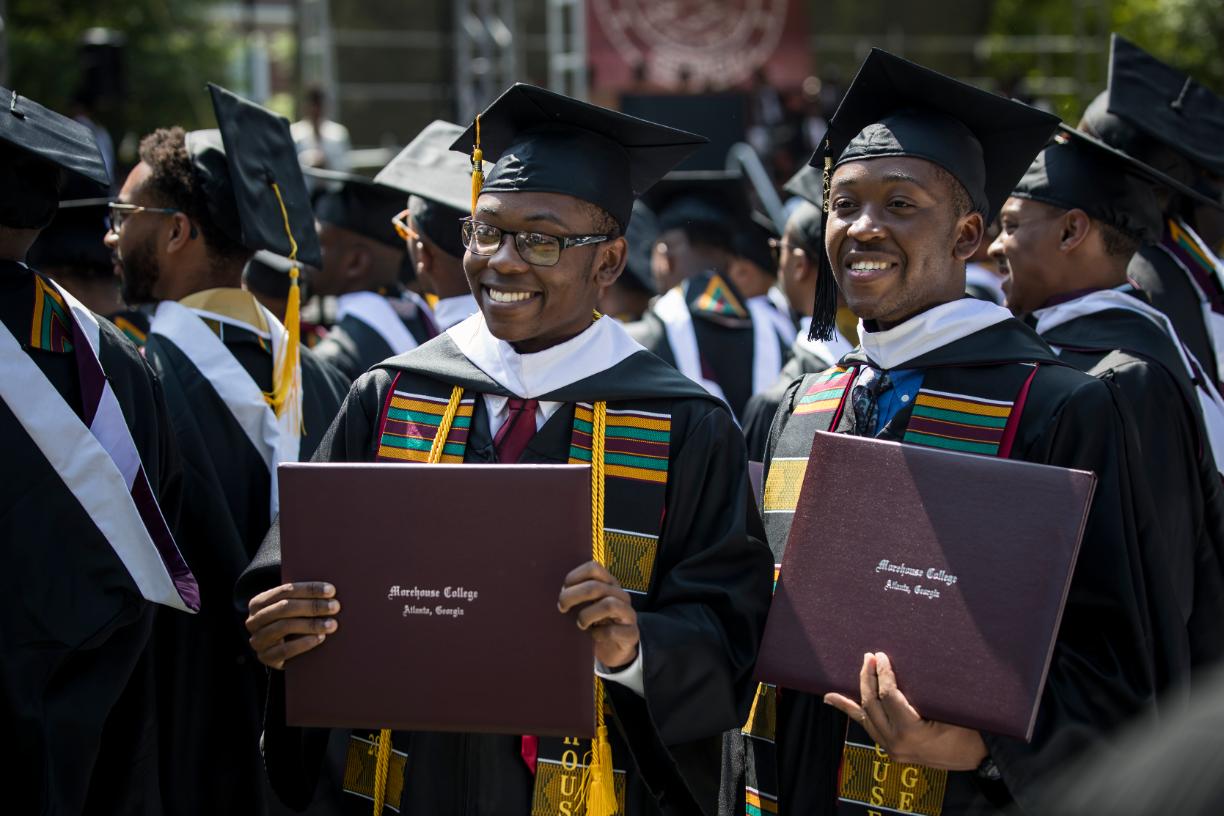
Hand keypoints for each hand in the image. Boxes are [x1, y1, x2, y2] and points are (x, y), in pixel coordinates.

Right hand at [246, 582, 339, 669]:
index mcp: (258, 602)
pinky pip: (284, 650)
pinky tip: (320, 638)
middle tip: (335, 607)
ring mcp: (258, 640)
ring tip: (331, 624)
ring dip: (311, 624)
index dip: (309, 589)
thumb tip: (330, 590)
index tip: (331, 591)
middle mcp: (254, 620)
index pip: (286, 591)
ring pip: (284, 627)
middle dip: (312, 606)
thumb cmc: (292, 621)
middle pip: (285, 608)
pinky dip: (304, 643)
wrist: (280, 651)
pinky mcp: (265, 658)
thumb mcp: (292, 607)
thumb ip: (303, 598)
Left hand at [557, 561, 638, 669]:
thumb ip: (575, 595)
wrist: (613, 649)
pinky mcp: (631, 633)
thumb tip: (560, 592)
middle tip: (562, 607)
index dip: (574, 577)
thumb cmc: (594, 623)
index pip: (593, 569)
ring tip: (579, 624)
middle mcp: (620, 595)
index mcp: (608, 584)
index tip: (562, 590)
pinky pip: (612, 631)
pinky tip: (594, 636)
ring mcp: (628, 613)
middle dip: (573, 596)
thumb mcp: (585, 605)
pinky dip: (598, 634)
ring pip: (608, 605)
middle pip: (596, 586)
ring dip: (587, 615)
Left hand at [824, 652, 987, 770]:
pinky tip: (831, 699)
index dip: (883, 674)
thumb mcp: (952, 710)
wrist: (978, 757)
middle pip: (872, 703)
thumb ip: (930, 692)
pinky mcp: (890, 749)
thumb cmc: (970, 731)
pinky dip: (850, 710)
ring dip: (858, 691)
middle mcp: (896, 743)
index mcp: (911, 732)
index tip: (881, 656)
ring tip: (856, 668)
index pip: (888, 696)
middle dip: (868, 677)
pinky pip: (867, 726)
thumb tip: (915, 660)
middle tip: (869, 657)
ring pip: (865, 715)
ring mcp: (891, 748)